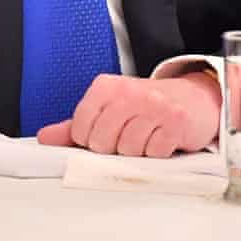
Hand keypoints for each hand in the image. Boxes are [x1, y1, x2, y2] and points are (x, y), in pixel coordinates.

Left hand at [35, 72, 221, 157]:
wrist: (194, 98)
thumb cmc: (146, 105)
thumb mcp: (108, 109)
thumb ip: (75, 126)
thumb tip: (45, 139)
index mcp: (106, 87)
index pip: (80, 129)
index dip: (89, 140)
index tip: (103, 133)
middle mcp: (129, 93)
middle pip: (102, 143)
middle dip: (114, 147)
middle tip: (128, 134)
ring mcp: (154, 106)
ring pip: (128, 150)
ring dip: (138, 151)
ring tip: (146, 135)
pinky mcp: (176, 123)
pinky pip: (155, 153)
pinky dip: (158, 152)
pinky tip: (162, 138)